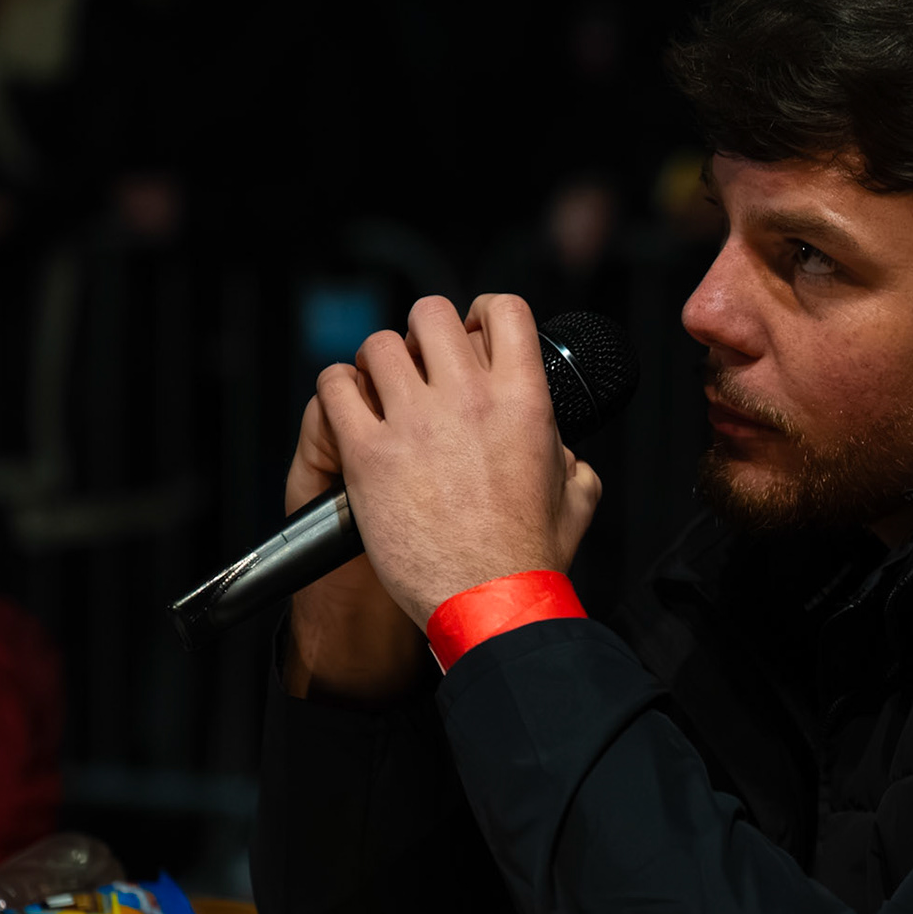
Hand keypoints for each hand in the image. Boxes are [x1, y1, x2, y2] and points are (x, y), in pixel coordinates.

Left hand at [315, 294, 602, 626]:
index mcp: (525, 401)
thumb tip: (562, 449)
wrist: (489, 602)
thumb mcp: (578, 494)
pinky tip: (349, 411)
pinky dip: (338, 392)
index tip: (472, 332)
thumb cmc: (529, 558)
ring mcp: (415, 423)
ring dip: (377, 363)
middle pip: (432, 315)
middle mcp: (469, 400)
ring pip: (378, 345)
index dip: (482, 314)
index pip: (504, 311)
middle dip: (423, 334)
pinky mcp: (369, 455)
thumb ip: (569, 456)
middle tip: (420, 365)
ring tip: (380, 390)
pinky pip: (334, 389)